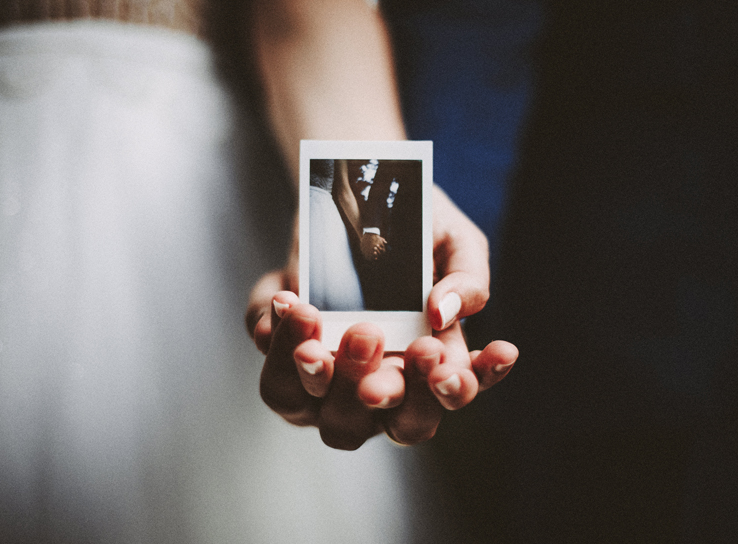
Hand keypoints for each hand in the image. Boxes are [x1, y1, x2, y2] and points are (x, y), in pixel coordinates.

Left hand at [246, 186, 516, 448]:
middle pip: (380, 423)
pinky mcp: (282, 354)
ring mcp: (326, 379)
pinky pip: (269, 365)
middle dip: (376, 389)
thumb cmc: (419, 233)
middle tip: (368, 335)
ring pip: (308, 408)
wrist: (359, 198)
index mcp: (430, 366)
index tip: (439, 356)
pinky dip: (273, 337)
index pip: (447, 396)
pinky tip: (285, 299)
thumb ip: (468, 280)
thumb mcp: (456, 243)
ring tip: (312, 316)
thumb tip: (443, 313)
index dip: (450, 390)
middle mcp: (379, 384)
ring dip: (311, 372)